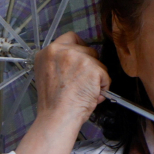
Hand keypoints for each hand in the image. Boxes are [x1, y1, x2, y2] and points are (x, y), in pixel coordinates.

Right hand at [17, 32, 110, 153]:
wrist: (57, 115)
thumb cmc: (54, 103)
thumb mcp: (49, 74)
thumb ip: (61, 63)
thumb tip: (80, 61)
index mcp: (47, 52)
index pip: (70, 38)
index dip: (80, 48)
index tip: (83, 58)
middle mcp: (61, 51)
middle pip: (88, 50)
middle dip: (91, 65)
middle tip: (84, 82)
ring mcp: (77, 57)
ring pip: (98, 63)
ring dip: (97, 77)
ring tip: (85, 91)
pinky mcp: (92, 67)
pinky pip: (106, 76)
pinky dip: (103, 86)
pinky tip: (91, 95)